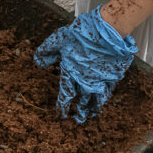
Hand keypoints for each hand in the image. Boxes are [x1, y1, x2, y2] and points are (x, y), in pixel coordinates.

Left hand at [33, 5, 137, 122]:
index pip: (65, 95)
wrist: (107, 31)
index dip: (63, 106)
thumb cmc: (81, 34)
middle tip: (77, 120)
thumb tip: (38, 62)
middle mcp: (85, 81)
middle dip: (79, 112)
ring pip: (96, 100)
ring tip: (91, 116)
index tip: (61, 114)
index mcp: (71, 73)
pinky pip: (108, 91)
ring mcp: (101, 80)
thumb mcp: (57, 40)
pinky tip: (104, 100)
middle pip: (81, 101)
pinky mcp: (113, 76)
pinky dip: (105, 98)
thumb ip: (46, 52)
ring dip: (93, 109)